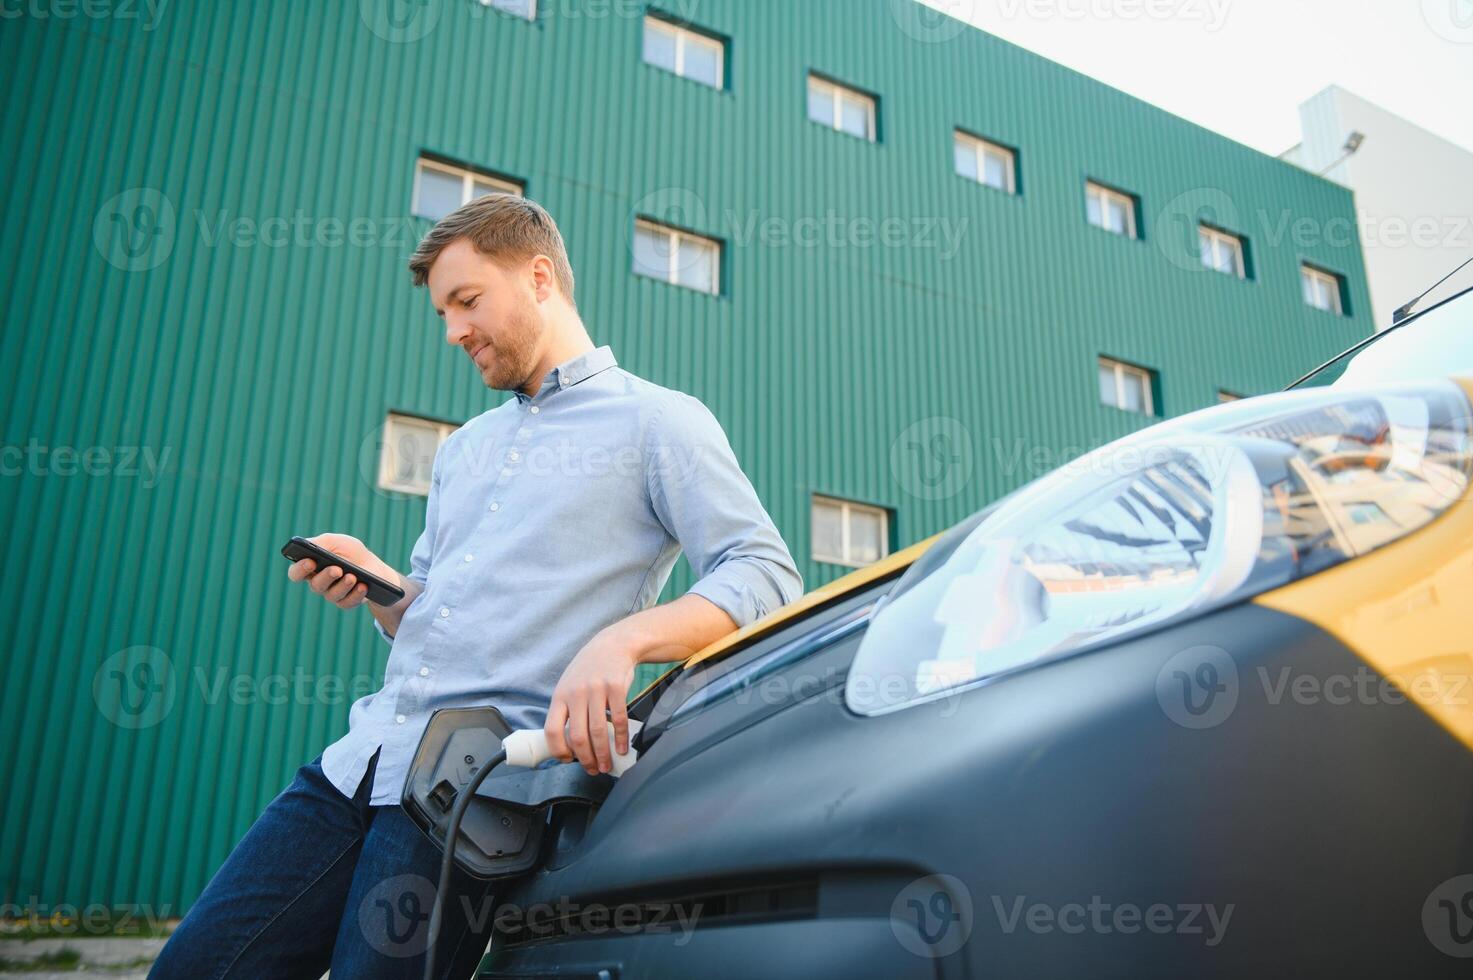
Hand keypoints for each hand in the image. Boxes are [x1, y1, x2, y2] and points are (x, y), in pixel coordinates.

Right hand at [285, 532, 393, 610]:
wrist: (371, 565)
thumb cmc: (348, 551)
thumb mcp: (334, 542)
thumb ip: (319, 543)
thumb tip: (307, 545)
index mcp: (309, 567)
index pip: (296, 573)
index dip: (300, 569)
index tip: (310, 562)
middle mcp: (318, 583)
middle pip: (316, 585)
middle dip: (326, 577)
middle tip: (337, 570)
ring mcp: (332, 594)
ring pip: (332, 595)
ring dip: (343, 585)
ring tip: (352, 577)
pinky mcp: (346, 602)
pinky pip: (348, 602)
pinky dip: (356, 594)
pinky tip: (362, 586)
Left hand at [544, 626, 640, 774]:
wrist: (614, 644)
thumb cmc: (590, 669)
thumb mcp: (570, 684)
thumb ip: (567, 709)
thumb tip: (568, 742)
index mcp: (560, 695)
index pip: (552, 730)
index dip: (558, 750)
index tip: (567, 760)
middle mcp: (576, 693)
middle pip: (577, 736)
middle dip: (585, 759)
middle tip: (592, 770)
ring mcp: (596, 690)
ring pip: (598, 731)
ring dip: (602, 754)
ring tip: (606, 765)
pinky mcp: (616, 688)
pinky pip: (619, 719)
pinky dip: (621, 738)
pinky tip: (621, 748)